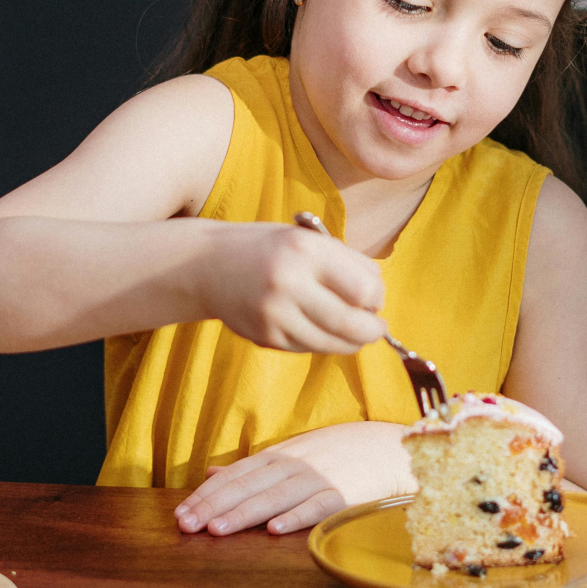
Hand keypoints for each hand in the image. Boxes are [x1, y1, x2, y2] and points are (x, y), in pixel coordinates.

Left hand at [174, 421, 414, 536]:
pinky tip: (275, 530)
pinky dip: (296, 517)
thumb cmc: (336, 453)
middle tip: (185, 525)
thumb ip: (251, 467)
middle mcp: (293, 464)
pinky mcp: (344, 495)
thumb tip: (211, 474)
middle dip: (214, 505)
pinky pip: (317, 507)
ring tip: (217, 529)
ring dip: (244, 513)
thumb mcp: (291, 453)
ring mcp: (318, 478)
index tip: (180, 513)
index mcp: (278, 456)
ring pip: (275, 497)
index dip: (207, 494)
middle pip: (248, 486)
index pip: (235, 475)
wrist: (389, 448)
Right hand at [197, 222, 386, 353]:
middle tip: (377, 328)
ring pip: (331, 343)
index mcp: (305, 250)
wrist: (208, 265)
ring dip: (351, 342)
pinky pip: (308, 348)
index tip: (374, 298)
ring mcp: (274, 314)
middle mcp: (288, 282)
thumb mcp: (308, 239)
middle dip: (372, 331)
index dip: (376, 299)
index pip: (363, 289)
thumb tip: (378, 297)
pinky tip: (321, 330)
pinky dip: (323, 343)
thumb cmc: (269, 249)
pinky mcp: (265, 337)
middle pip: (351, 324)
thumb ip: (347, 263)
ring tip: (354, 332)